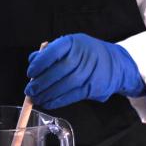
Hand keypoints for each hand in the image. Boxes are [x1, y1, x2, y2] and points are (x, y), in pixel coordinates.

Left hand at [25, 33, 145, 108]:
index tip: (30, 73)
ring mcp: (90, 72)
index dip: (40, 63)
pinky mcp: (93, 87)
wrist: (115, 64)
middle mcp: (83, 56)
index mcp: (74, 42)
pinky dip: (58, 101)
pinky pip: (72, 96)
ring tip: (36, 99)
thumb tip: (32, 61)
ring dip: (48, 94)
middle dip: (41, 83)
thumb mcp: (70, 46)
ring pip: (65, 85)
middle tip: (30, 91)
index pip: (54, 51)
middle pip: (59, 71)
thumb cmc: (86, 54)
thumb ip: (50, 52)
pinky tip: (48, 103)